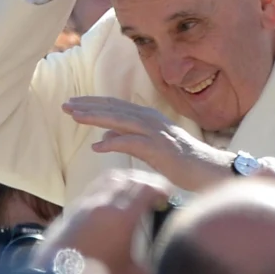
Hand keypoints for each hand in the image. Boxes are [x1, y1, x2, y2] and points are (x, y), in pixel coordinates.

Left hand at [34, 171, 171, 273]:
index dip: (161, 188)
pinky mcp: (72, 208)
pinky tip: (111, 202)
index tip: (167, 195)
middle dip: (146, 182)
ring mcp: (85, 203)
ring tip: (134, 192)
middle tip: (155, 193)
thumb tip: (166, 265)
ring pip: (110, 178)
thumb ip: (153, 268)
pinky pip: (95, 187)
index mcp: (123, 216)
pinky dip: (108, 187)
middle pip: (130, 179)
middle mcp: (104, 203)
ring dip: (126, 180)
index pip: (147, 188)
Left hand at [63, 97, 234, 190]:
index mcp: (148, 117)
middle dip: (88, 106)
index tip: (73, 103)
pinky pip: (132, 142)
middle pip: (114, 109)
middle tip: (65, 105)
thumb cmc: (181, 161)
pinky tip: (97, 145)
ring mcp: (155, 132)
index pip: (115, 106)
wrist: (209, 170)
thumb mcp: (149, 147)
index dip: (93, 103)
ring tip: (75, 116)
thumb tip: (104, 135)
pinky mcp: (159, 148)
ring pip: (120, 120)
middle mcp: (150, 119)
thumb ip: (127, 138)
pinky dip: (114, 142)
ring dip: (96, 117)